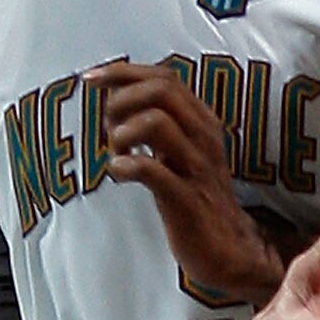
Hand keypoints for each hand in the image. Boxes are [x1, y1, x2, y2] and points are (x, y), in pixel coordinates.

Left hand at [88, 59, 289, 304]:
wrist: (228, 247)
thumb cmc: (194, 196)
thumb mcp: (181, 149)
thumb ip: (160, 121)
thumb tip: (117, 97)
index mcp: (202, 121)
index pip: (165, 76)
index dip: (123, 72)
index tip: (91, 79)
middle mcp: (204, 136)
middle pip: (161, 89)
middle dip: (122, 100)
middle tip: (110, 128)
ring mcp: (197, 166)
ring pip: (156, 121)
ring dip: (122, 134)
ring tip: (118, 155)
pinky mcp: (187, 198)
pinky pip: (150, 169)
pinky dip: (124, 167)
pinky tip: (120, 175)